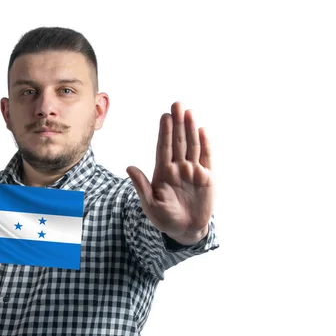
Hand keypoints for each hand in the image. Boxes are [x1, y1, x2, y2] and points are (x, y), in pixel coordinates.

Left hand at [126, 102, 213, 244]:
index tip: (165, 116)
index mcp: (163, 172)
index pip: (164, 148)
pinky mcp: (207, 177)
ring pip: (192, 146)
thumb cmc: (164, 219)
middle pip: (178, 142)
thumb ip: (142, 186)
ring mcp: (193, 171)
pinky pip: (206, 158)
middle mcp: (178, 168)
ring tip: (189, 112)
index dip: (165, 132)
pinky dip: (206, 144)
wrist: (185, 230)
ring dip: (191, 129)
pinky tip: (203, 130)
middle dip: (178, 123)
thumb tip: (129, 168)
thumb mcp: (150, 205)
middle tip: (177, 104)